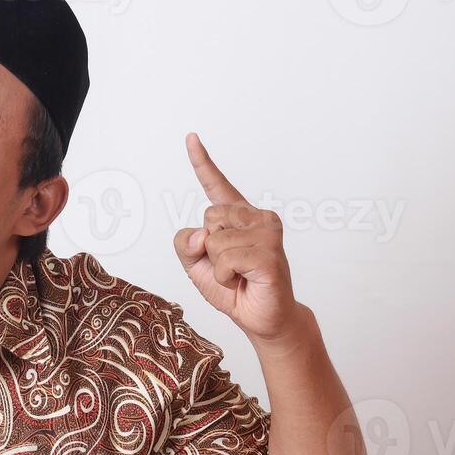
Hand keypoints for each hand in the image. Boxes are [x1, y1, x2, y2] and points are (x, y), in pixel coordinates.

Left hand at [172, 132, 298, 342]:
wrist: (259, 318)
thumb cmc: (233, 286)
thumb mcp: (196, 265)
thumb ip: (184, 245)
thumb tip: (199, 234)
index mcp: (237, 215)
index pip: (216, 184)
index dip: (201, 161)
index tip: (190, 136)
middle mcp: (256, 217)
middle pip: (208, 218)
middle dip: (208, 249)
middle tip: (230, 266)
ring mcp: (267, 233)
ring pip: (215, 241)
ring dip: (218, 267)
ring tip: (238, 275)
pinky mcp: (270, 254)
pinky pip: (226, 260)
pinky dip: (225, 276)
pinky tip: (243, 280)